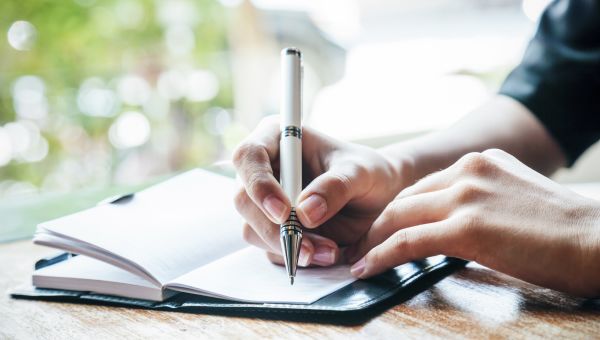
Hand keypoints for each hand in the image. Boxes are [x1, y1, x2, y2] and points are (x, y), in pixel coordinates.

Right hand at [232, 116, 412, 266]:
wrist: (379, 199)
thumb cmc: (368, 173)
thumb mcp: (361, 173)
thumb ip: (335, 186)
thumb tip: (305, 212)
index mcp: (278, 139)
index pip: (249, 156)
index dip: (259, 184)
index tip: (283, 211)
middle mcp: (265, 170)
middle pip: (244, 199)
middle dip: (273, 228)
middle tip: (307, 246)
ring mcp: (265, 202)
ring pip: (253, 229)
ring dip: (288, 246)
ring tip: (329, 251)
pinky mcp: (273, 229)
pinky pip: (271, 249)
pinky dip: (295, 256)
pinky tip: (325, 254)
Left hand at [347, 149, 599, 296]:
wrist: (598, 239)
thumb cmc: (563, 229)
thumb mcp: (515, 197)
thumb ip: (482, 199)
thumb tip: (455, 223)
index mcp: (480, 161)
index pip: (424, 186)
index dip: (398, 209)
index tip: (383, 227)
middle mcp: (468, 170)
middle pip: (405, 198)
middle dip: (378, 224)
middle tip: (360, 245)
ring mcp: (465, 196)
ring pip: (399, 217)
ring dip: (373, 241)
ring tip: (357, 259)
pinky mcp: (465, 227)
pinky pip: (408, 241)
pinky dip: (381, 256)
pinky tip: (368, 268)